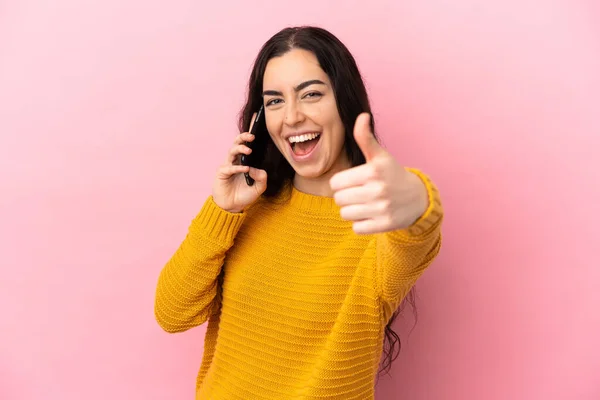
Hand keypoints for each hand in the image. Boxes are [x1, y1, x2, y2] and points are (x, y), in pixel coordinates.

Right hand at [211, 113, 267, 212]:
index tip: (256, 119)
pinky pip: (229, 167)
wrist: (232, 207)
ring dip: (240, 149)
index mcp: (244, 161)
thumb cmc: (244, 195)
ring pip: (232, 151)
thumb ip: (262, 178)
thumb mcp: (259, 187)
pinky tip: (245, 169)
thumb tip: (256, 168)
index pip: (247, 144)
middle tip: (252, 136)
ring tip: (249, 150)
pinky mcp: (222, 173)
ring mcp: (228, 165)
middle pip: (237, 143)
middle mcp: (235, 160)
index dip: (250, 132)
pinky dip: (238, 168)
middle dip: (244, 137)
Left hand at [329, 113, 427, 233]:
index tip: (353, 182)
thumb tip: (362, 116)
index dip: (341, 183)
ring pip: (345, 214)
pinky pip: (357, 228)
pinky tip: (371, 216)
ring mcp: (382, 208)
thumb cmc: (392, 174)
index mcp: (372, 171)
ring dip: (352, 211)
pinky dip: (361, 224)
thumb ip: (365, 138)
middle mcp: (378, 190)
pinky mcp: (385, 225)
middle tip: (359, 194)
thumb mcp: (380, 156)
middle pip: (339, 200)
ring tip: (364, 205)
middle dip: (346, 197)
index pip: (335, 183)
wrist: (418, 198)